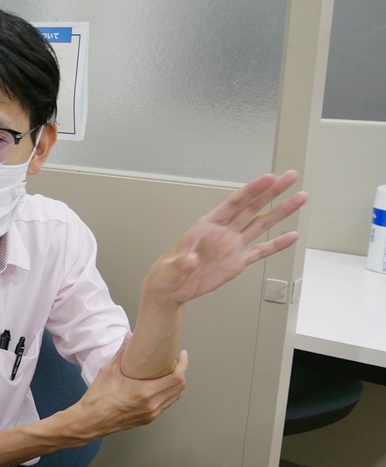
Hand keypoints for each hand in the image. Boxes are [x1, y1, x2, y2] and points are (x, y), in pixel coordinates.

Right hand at [70, 338, 188, 439]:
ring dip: (176, 384)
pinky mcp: (148, 419)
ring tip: (169, 373)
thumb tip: (129, 337)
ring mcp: (151, 414)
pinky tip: (160, 387)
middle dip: (181, 373)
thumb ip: (122, 353)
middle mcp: (152, 405)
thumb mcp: (108, 371)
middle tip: (175, 362)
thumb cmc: (98, 398)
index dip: (183, 365)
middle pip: (179, 388)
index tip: (182, 355)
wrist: (91, 421)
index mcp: (144, 392)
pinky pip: (165, 405)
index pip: (176, 378)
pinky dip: (168, 394)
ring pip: (174, 397)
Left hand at [144, 171, 307, 304]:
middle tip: (290, 177)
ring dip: (280, 212)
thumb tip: (191, 261)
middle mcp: (223, 233)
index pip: (233, 203)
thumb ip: (182, 263)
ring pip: (260, 225)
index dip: (251, 190)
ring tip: (299, 198)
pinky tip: (292, 236)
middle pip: (251, 207)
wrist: (171, 289)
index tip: (270, 178)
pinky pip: (260, 251)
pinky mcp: (237, 262)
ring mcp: (232, 246)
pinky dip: (277, 244)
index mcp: (206, 227)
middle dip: (271, 192)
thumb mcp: (170, 268)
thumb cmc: (166, 273)